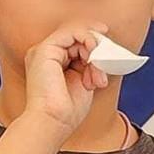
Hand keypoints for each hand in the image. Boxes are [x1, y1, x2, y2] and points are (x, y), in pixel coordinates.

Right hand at [23, 20, 109, 137]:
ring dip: (95, 50)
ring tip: (98, 73)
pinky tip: (94, 59)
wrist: (53, 121)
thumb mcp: (84, 79)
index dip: (96, 48)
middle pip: (77, 37)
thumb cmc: (67, 109)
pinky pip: (72, 32)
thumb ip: (88, 63)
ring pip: (77, 32)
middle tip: (106, 66)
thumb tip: (102, 49)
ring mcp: (43, 50)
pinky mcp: (44, 49)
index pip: (76, 44)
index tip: (110, 58)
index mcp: (51, 62)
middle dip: (98, 49)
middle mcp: (45, 54)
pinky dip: (89, 41)